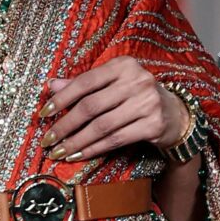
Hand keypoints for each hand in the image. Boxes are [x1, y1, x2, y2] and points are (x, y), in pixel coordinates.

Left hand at [42, 58, 181, 162]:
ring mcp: (147, 103)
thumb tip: (51, 86)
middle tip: (48, 140)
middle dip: (65, 126)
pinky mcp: (153, 125)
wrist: (175, 114)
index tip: (44, 113)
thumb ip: (84, 85)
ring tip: (60, 152)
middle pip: (91, 106)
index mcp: (123, 65)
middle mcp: (137, 81)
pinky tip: (79, 155)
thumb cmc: (137, 97)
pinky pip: (116, 139)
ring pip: (102, 126)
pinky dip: (94, 149)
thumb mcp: (113, 84)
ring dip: (77, 142)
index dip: (62, 98)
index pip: (85, 82)